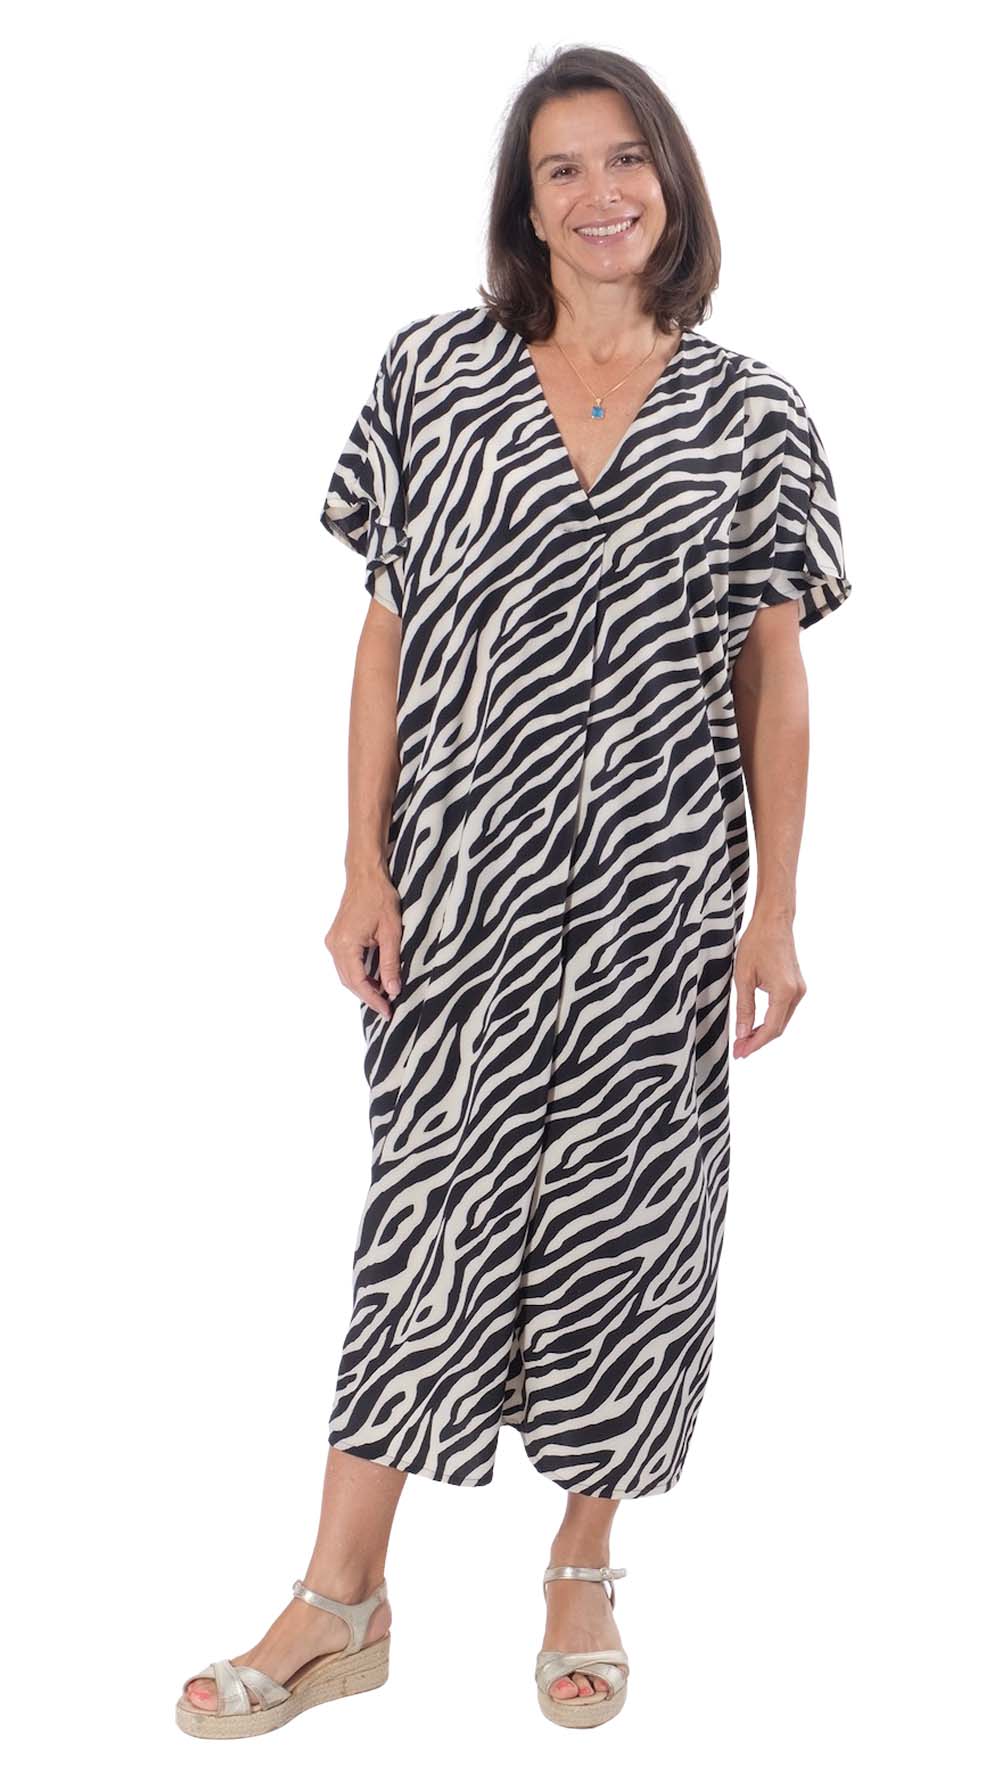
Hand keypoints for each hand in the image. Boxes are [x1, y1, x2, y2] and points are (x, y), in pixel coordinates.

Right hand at [325, 863, 402, 1022]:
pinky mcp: (336, 937)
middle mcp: (334, 945)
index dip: (373, 999)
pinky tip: (374, 978)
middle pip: (349, 981)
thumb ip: (390, 963)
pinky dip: (359, 974)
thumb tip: (392, 989)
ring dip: (363, 986)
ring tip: (383, 996)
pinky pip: (345, 963)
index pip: (358, 982)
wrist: (366, 875)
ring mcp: (333, 941)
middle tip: (387, 1009)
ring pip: (346, 974)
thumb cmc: (379, 898)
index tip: (388, 1011)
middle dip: (368, 996)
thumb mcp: (391, 932)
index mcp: (345, 945)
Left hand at [732, 910, 805, 1058]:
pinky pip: (784, 1010)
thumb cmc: (756, 943)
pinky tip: (755, 1025)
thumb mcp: (743, 977)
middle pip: (778, 1028)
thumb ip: (744, 1008)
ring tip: (744, 1040)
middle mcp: (797, 993)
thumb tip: (743, 1033)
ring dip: (764, 1032)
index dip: (755, 1044)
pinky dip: (770, 1020)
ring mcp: (799, 989)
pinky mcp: (797, 986)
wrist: (774, 921)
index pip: (771, 1029)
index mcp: (784, 992)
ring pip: (782, 1020)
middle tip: (739, 1050)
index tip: (740, 1053)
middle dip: (758, 1041)